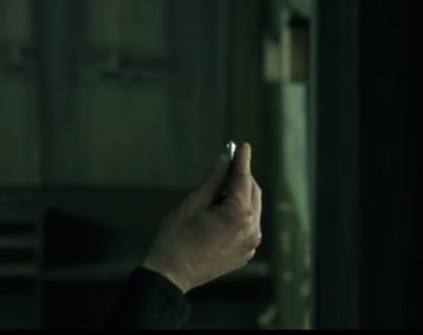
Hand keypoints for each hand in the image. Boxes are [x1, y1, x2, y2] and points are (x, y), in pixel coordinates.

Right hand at [141, 142, 262, 293]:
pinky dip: (239, 213)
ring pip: (252, 209)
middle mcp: (251, 230)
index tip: (243, 146)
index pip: (243, 179)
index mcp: (238, 216)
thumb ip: (213, 179)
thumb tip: (224, 159)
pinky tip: (221, 210)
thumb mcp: (192, 203)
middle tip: (227, 164)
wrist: (170, 275)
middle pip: (252, 193)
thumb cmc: (175, 239)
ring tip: (219, 190)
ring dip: (240, 196)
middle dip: (240, 178)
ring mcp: (250, 244)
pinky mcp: (245, 252)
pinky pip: (248, 225)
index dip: (242, 160)